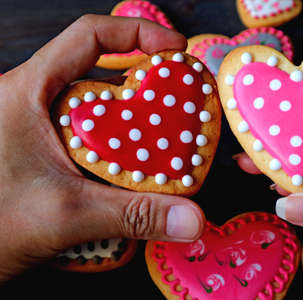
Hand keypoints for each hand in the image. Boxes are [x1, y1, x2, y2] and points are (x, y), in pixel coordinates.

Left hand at [0, 15, 204, 283]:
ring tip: (166, 139)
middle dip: (145, 86)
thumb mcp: (65, 215)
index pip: (89, 36)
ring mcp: (38, 128)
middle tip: (179, 103)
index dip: (138, 33)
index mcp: (28, 93)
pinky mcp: (44, 152)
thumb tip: (191, 218)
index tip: (175, 48)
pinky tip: (136, 169)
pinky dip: (118, 146)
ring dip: (133, 121)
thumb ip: (133, 214)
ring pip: (97, 109)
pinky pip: (91, 136)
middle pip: (100, 74)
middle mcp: (33, 102)